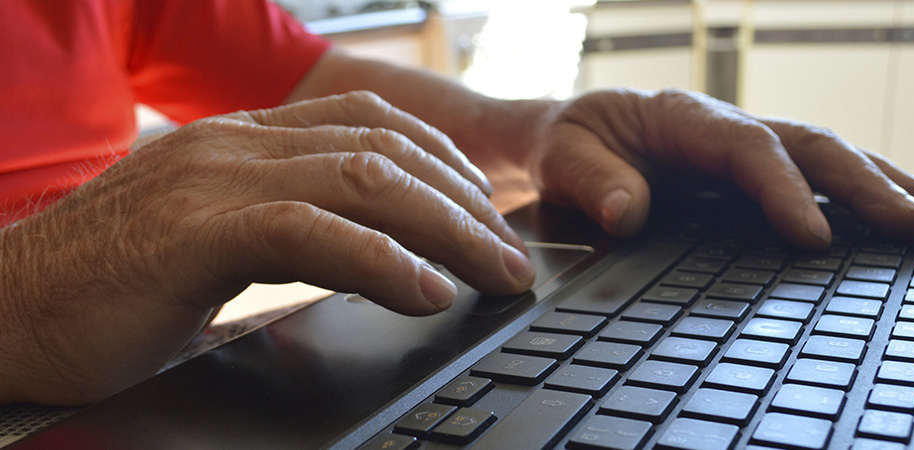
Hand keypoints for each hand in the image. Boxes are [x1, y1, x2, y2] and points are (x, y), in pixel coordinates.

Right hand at [0, 91, 533, 404]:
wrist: (3, 308)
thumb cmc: (110, 285)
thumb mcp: (214, 240)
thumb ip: (286, 228)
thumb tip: (371, 257)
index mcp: (244, 141)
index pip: (369, 128)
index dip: (443, 167)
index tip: (487, 213)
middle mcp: (237, 144)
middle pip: (385, 152)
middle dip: (465, 203)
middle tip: (513, 253)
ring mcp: (215, 179)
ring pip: (365, 182)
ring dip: (448, 229)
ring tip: (497, 271)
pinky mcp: (195, 229)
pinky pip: (310, 231)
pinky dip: (383, 260)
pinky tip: (427, 292)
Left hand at [531, 88, 913, 247]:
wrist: (568, 134)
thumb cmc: (569, 143)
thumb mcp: (562, 157)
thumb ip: (593, 180)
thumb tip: (628, 212)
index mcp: (684, 120)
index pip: (749, 149)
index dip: (786, 190)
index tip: (815, 236)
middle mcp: (727, 128)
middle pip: (809, 147)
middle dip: (867, 184)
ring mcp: (747, 148)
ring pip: (827, 156)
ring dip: (884, 182)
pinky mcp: (753, 173)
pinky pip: (815, 175)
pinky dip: (861, 191)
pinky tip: (898, 210)